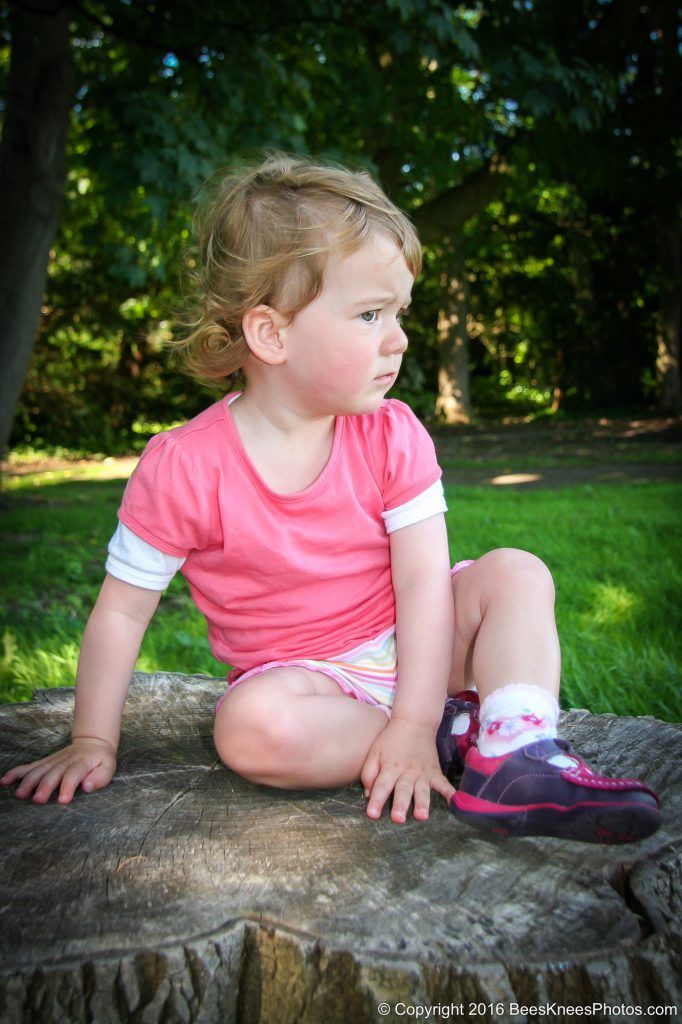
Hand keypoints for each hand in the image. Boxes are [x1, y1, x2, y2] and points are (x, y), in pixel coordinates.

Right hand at [0, 737, 116, 804]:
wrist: (92, 742)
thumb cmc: (101, 760)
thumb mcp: (109, 767)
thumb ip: (100, 777)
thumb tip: (87, 786)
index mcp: (82, 763)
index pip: (74, 774)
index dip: (68, 786)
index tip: (62, 800)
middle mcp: (65, 761)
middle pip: (53, 773)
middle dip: (45, 786)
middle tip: (38, 800)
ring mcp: (53, 761)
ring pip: (39, 770)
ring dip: (29, 781)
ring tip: (20, 794)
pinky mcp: (45, 762)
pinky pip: (29, 766)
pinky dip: (17, 773)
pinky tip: (5, 780)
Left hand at [360, 718, 454, 823]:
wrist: (414, 722)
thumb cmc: (391, 740)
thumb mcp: (374, 752)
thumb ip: (368, 773)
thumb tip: (368, 795)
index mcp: (390, 767)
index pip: (381, 786)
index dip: (376, 800)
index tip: (372, 815)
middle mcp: (406, 772)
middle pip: (402, 790)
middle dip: (400, 804)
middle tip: (398, 818)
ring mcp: (423, 772)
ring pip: (422, 789)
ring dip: (422, 803)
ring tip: (422, 816)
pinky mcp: (435, 771)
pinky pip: (443, 783)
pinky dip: (449, 793)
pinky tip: (454, 803)